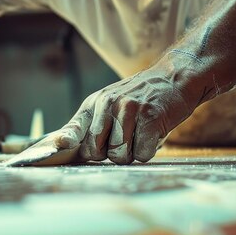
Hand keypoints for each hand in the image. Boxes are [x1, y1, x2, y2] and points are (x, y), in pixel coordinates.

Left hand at [53, 67, 195, 163]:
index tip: (61, 145)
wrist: (174, 78)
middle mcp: (108, 104)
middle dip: (110, 154)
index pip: (75, 126)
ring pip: (119, 156)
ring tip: (140, 133)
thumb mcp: (110, 103)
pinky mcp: (151, 118)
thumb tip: (66, 145)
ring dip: (132, 153)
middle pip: (96, 152)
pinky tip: (153, 133)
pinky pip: (142, 154)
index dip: (66, 139)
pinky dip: (149, 150)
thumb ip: (91, 124)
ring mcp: (129, 110)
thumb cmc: (141, 98)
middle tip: (125, 138)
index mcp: (95, 103)